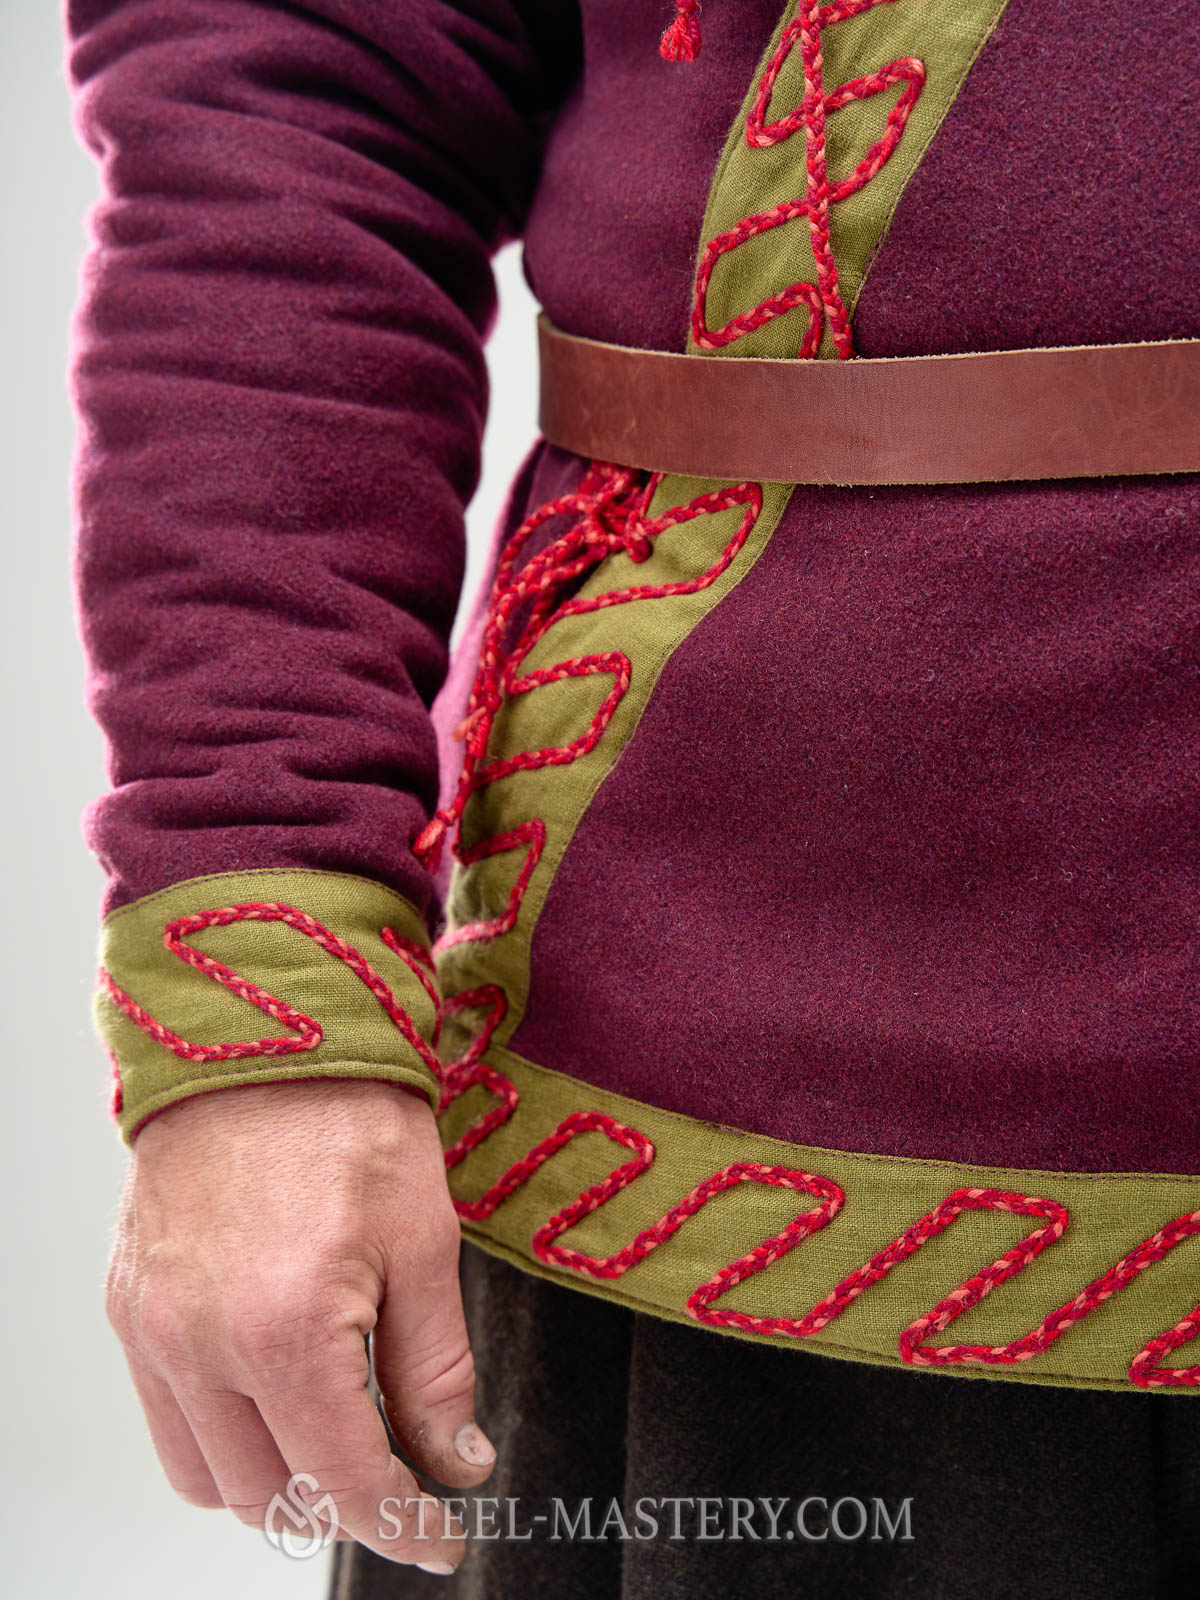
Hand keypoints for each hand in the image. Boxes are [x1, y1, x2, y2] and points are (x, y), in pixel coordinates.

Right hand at [106, 1078, 492, 1570]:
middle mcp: (201, 1345)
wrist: (258, 1030)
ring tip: (332, 1433)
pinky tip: (271, 1390)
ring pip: (207, 1477)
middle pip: (271, 1498)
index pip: (345, 1483)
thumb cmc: (348, 1117)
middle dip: (341, 1505)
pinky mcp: (130, 1307)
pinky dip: (219, 1434)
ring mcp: (153, 1329)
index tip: (440, 1540)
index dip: (404, 1527)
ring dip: (273, 1482)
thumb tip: (456, 1463)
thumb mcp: (423, 1240)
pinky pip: (165, 1418)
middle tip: (398, 1476)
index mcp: (286, 1331)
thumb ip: (436, 1370)